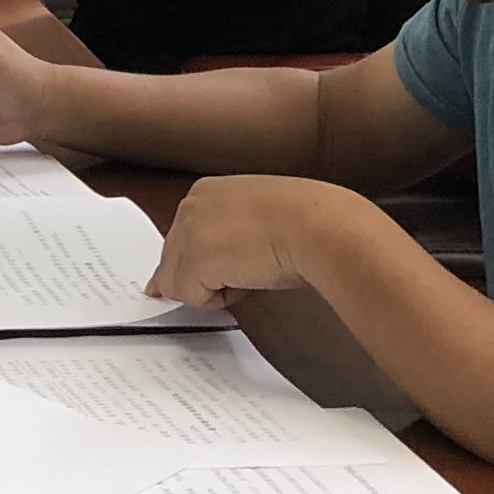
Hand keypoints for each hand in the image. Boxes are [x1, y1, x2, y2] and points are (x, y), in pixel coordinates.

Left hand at [146, 175, 364, 310]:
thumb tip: (217, 264)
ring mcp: (189, 232)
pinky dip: (216, 301)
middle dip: (205, 275)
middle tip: (248, 269)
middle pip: (173, 259)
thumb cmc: (308, 222)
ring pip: (175, 282)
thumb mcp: (260, 218)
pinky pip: (188, 297)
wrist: (320, 226)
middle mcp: (191, 206)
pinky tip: (247, 281)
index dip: (207, 260)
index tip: (231, 264)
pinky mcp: (194, 260)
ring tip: (250, 273)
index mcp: (207, 192)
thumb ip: (230, 232)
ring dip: (211, 289)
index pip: (184, 236)